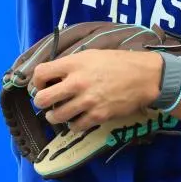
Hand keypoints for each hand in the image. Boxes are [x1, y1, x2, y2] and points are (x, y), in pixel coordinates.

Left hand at [31, 50, 162, 130]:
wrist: (144, 76)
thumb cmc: (116, 62)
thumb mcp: (90, 55)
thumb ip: (70, 64)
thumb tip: (52, 75)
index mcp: (73, 64)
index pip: (40, 73)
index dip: (36, 81)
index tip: (42, 85)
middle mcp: (77, 83)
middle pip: (42, 99)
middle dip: (41, 102)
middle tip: (47, 102)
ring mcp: (87, 101)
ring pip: (56, 116)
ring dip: (54, 116)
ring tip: (58, 114)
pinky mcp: (98, 116)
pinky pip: (75, 127)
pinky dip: (72, 125)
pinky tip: (75, 119)